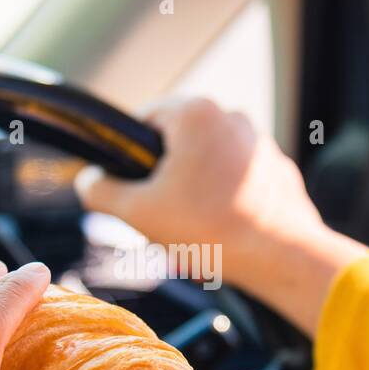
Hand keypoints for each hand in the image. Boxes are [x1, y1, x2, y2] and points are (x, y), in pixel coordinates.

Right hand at [76, 97, 363, 333]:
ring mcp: (261, 143)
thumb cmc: (208, 230)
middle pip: (178, 144)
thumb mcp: (137, 212)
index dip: (130, 157)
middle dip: (166, 180)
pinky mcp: (279, 169)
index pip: (144, 121)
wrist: (279, 257)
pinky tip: (224, 232)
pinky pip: (238, 180)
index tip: (134, 190)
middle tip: (164, 218)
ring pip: (209, 164)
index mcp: (195, 112)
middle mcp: (232, 116)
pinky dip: (227, 201)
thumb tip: (89, 181)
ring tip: (196, 231)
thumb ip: (100, 190)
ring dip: (196, 192)